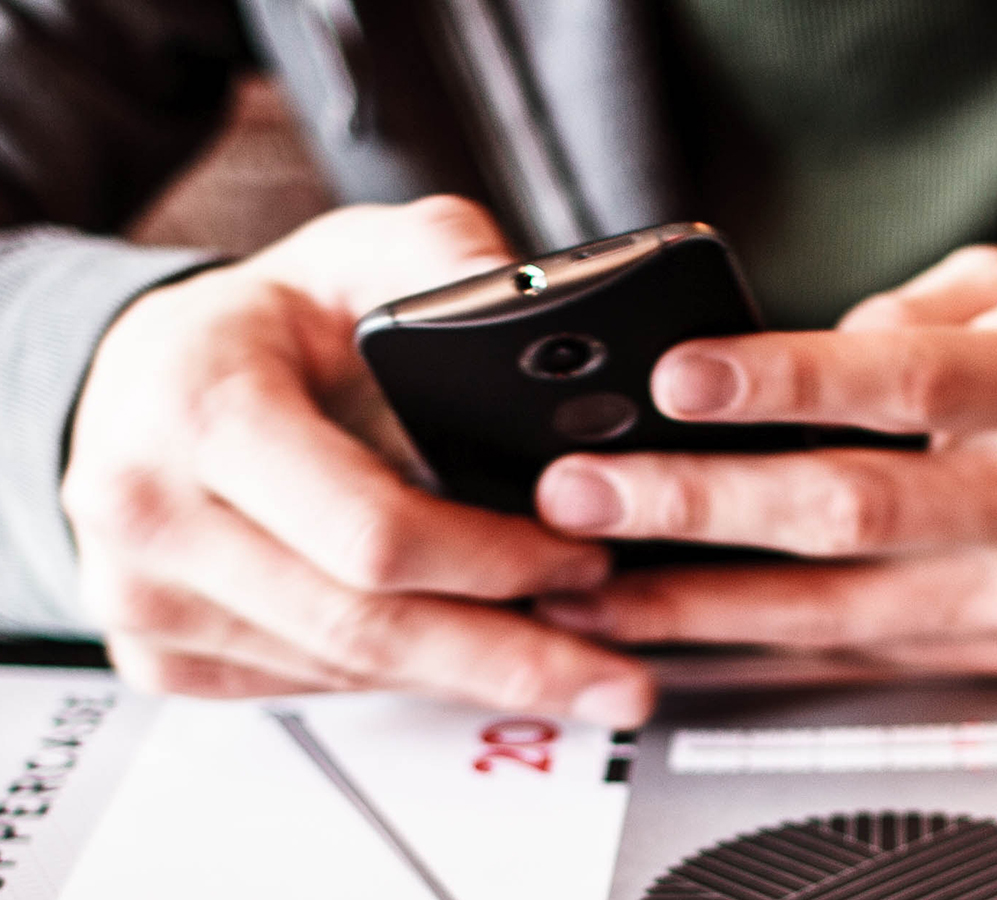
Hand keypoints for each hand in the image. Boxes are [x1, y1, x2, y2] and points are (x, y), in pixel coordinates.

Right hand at [64, 197, 652, 725]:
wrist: (140, 383)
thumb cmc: (257, 323)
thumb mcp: (350, 253)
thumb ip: (445, 256)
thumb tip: (540, 305)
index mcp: (200, 410)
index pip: (371, 529)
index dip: (493, 559)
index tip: (584, 561)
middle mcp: (152, 518)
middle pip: (364, 628)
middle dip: (507, 658)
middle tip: (613, 677)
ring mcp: (146, 601)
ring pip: (343, 670)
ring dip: (465, 676)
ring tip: (567, 668)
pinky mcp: (159, 653)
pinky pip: (308, 686)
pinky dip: (402, 677)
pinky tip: (467, 662)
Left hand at [535, 247, 996, 675]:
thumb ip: (896, 316)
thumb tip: (766, 363)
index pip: (908, 382)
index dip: (787, 382)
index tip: (675, 379)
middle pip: (851, 512)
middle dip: (698, 506)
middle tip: (583, 492)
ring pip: (830, 611)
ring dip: (692, 601)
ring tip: (587, 583)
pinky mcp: (979, 651)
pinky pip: (844, 651)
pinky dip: (744, 640)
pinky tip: (665, 623)